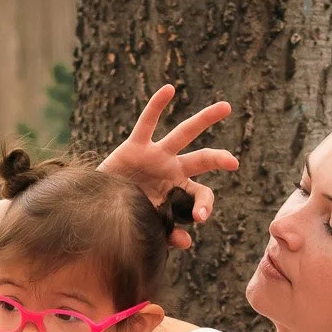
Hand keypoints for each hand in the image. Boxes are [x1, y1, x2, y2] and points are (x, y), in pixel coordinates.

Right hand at [100, 86, 237, 249]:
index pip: (201, 194)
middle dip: (219, 158)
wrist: (97, 209)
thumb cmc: (124, 217)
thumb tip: (188, 242)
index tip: (199, 218)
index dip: (204, 205)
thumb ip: (168, 234)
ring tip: (226, 107)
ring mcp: (155, 156)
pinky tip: (169, 89)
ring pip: (183, 134)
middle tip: (234, 162)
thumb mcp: (147, 227)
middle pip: (201, 159)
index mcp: (177, 191)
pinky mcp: (135, 147)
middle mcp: (171, 170)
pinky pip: (147, 123)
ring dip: (204, 120)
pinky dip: (157, 106)